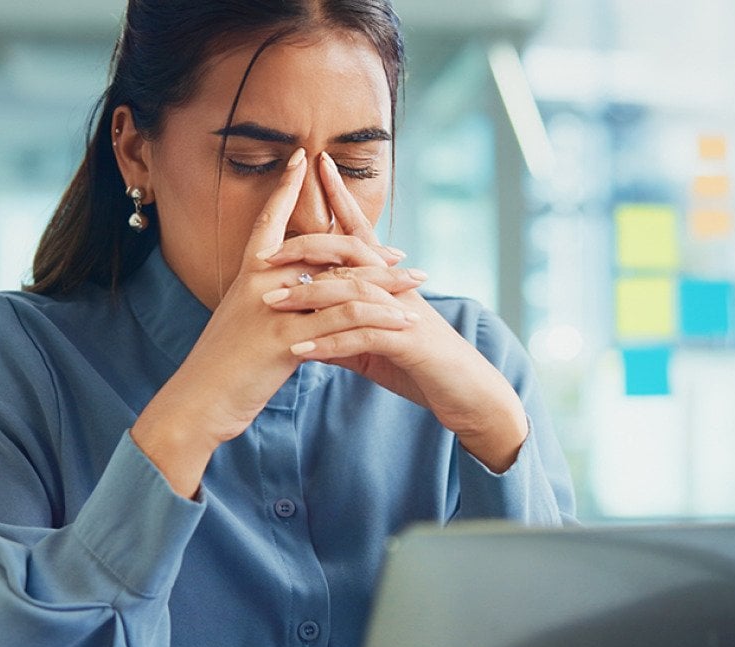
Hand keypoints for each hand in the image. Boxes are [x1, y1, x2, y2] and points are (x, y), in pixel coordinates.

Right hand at [132, 148, 427, 497]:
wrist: (198, 401)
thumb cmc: (222, 367)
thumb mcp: (242, 324)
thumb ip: (268, 302)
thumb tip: (293, 293)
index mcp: (249, 274)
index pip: (270, 220)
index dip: (286, 188)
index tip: (305, 158)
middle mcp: (260, 283)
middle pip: (324, 251)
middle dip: (368, 251)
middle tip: (402, 255)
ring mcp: (273, 310)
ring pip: (343, 283)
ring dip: (387, 283)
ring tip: (417, 284)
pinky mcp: (286, 341)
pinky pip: (344, 322)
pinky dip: (379, 318)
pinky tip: (402, 322)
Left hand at [260, 152, 528, 471]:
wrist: (468, 393)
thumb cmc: (422, 366)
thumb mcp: (374, 347)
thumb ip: (341, 333)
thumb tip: (303, 333)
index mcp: (389, 282)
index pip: (360, 232)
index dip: (341, 198)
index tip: (317, 166)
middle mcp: (396, 288)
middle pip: (350, 252)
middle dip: (309, 244)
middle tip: (266, 252)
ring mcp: (403, 311)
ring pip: (351, 291)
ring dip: (309, 296)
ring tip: (271, 303)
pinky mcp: (408, 341)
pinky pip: (362, 336)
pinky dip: (330, 344)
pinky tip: (301, 351)